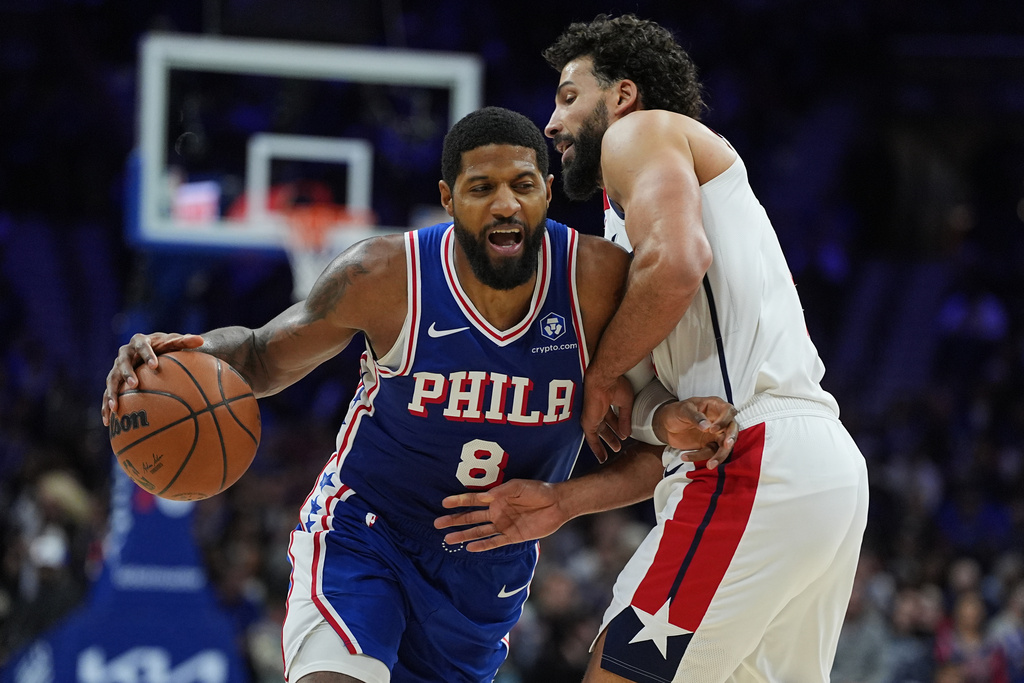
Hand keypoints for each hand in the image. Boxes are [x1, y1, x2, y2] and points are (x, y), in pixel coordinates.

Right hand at [101, 332, 204, 426]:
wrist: (155, 351)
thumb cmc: (167, 346)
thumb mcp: (176, 343)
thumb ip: (186, 341)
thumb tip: (201, 341)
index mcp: (139, 341)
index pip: (142, 346)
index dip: (147, 355)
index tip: (154, 365)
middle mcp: (125, 354)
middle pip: (122, 363)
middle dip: (127, 373)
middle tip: (135, 385)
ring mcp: (117, 368)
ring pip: (111, 380)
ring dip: (112, 393)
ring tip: (115, 408)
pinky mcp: (114, 381)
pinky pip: (108, 394)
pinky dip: (106, 407)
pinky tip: (109, 422)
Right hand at [434, 480, 567, 551]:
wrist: (557, 504)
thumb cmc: (538, 491)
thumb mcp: (519, 486)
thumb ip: (502, 492)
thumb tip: (485, 497)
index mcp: (496, 498)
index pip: (473, 500)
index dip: (458, 501)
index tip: (443, 503)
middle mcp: (497, 512)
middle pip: (471, 517)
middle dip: (454, 520)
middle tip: (437, 524)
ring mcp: (504, 525)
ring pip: (479, 532)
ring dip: (464, 535)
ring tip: (448, 539)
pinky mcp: (513, 536)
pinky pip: (495, 542)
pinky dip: (482, 546)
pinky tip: (470, 548)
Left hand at [581, 374, 633, 462]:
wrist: (604, 380)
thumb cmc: (614, 383)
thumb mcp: (625, 404)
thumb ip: (625, 419)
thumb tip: (627, 433)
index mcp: (606, 403)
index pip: (611, 418)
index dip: (618, 428)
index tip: (623, 436)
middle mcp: (597, 410)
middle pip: (604, 427)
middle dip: (611, 438)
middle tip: (616, 446)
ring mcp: (592, 417)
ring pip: (597, 434)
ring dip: (603, 445)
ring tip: (607, 455)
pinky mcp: (588, 422)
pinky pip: (591, 438)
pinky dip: (596, 448)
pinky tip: (601, 456)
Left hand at [655, 396, 738, 469]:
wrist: (665, 425)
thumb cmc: (676, 412)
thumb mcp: (683, 410)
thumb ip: (695, 416)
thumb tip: (707, 426)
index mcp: (715, 406)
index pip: (729, 411)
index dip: (724, 420)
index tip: (713, 429)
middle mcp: (719, 420)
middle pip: (732, 429)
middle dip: (731, 438)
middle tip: (726, 446)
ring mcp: (715, 434)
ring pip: (724, 446)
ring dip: (719, 456)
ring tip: (710, 465)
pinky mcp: (709, 445)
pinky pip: (709, 453)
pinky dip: (698, 457)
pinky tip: (685, 456)